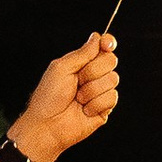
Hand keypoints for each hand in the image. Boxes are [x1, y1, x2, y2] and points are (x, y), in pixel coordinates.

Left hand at [13, 33, 118, 161]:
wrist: (48, 124)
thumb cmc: (49, 97)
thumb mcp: (62, 67)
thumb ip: (82, 53)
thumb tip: (97, 38)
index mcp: (82, 63)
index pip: (103, 47)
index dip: (108, 43)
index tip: (107, 44)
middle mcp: (93, 76)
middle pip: (111, 61)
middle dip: (93, 71)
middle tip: (78, 81)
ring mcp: (100, 92)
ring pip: (112, 80)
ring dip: (91, 90)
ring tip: (78, 99)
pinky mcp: (105, 108)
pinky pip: (112, 98)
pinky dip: (95, 104)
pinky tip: (84, 110)